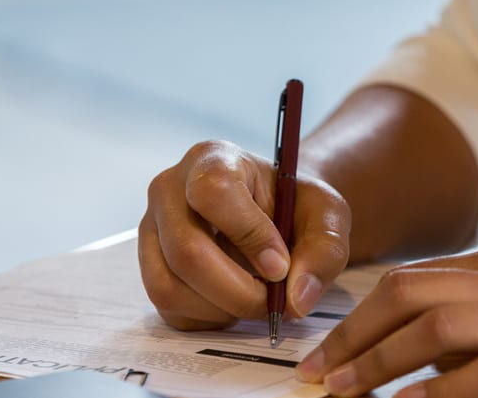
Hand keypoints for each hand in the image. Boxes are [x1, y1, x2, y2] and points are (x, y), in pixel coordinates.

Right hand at [139, 140, 351, 330]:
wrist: (275, 214)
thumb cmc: (297, 206)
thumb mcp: (327, 215)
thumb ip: (323, 250)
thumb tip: (296, 298)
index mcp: (212, 159)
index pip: (213, 193)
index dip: (249, 235)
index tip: (281, 265)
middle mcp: (169, 190)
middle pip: (186, 251)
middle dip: (238, 290)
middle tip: (274, 302)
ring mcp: (151, 231)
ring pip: (170, 287)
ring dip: (223, 309)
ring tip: (257, 298)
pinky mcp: (150, 267)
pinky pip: (170, 310)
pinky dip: (209, 319)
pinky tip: (235, 302)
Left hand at [293, 244, 477, 397]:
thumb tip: (437, 362)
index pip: (418, 277)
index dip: (361, 312)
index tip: (326, 349)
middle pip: (410, 292)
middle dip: (351, 334)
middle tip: (312, 377)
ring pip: (435, 326)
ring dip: (377, 364)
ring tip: (339, 396)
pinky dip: (439, 395)